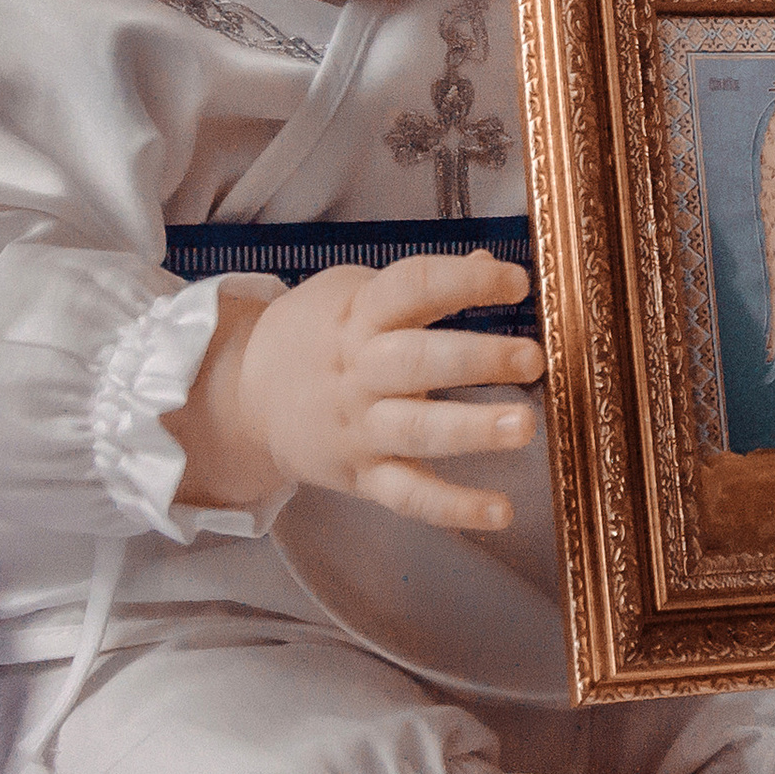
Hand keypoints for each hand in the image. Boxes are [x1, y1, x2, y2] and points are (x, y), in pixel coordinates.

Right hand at [175, 254, 544, 532]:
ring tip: (524, 426)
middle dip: (476, 359)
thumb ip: (422, 285)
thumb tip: (490, 262)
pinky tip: (502, 511)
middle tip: (532, 358)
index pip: (413, 287)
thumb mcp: (355, 292)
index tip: (517, 281)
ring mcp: (360, 427)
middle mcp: (361, 370)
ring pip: (417, 431)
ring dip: (472, 430)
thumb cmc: (314, 335)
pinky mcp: (362, 477)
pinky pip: (409, 496)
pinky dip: (453, 508)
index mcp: (361, 314)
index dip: (464, 282)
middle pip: (417, 362)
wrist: (242, 395)